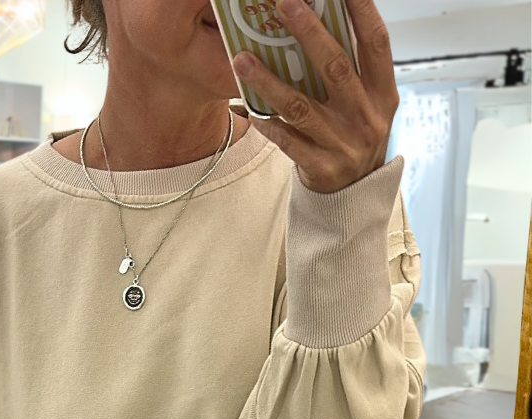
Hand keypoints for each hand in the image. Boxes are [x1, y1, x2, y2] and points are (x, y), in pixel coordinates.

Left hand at [232, 0, 399, 192]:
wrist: (355, 194)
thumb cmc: (355, 136)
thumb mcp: (367, 103)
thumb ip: (352, 69)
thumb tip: (320, 21)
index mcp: (382, 92)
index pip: (376, 43)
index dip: (362, 10)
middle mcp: (366, 116)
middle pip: (336, 67)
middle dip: (309, 33)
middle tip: (284, 3)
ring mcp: (343, 144)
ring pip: (301, 107)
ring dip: (269, 80)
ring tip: (242, 59)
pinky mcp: (321, 167)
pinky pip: (287, 142)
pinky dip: (267, 124)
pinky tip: (247, 108)